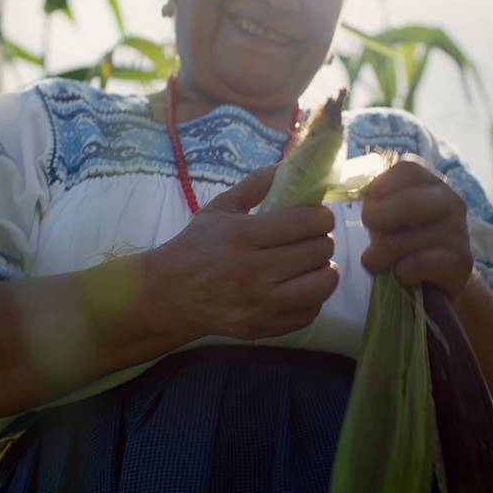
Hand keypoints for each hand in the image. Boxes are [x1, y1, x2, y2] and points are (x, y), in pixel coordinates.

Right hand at [146, 165, 338, 339]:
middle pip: (319, 251)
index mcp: (241, 236)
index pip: (305, 223)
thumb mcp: (220, 209)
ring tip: (311, 264)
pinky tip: (299, 286)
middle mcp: (252, 272)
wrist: (169, 295)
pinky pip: (311, 312)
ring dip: (324, 269)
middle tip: (312, 240)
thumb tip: (289, 165)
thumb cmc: (197, 246)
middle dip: (322, 240)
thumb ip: (256, 185)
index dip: (322, 217)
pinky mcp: (263, 327)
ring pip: (322, 283)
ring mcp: (259, 304)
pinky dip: (312, 297)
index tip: (318, 217)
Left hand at [360, 157, 473, 302]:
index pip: (407, 170)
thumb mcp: (389, 216)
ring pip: (414, 237)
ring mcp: (459, 231)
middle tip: (367, 230)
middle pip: (411, 200)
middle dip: (380, 216)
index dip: (380, 187)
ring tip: (372, 261)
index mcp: (432, 183)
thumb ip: (375, 198)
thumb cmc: (404, 243)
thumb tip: (348, 182)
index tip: (367, 205)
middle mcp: (451, 201)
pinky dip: (404, 270)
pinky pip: (425, 262)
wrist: (435, 283)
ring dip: (384, 252)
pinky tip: (400, 274)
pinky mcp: (462, 262)